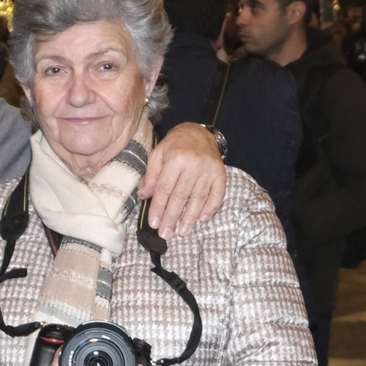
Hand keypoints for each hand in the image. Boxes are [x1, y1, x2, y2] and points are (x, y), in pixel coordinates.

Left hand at [139, 123, 226, 239]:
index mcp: (176, 159)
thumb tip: (144, 195)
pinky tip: (203, 219)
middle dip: (172, 217)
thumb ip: (151, 175)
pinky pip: (217, 194)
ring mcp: (209, 170)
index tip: (153, 223)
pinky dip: (211, 208)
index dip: (158, 207)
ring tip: (182, 232)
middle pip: (181, 196)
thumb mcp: (158, 154)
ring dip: (190, 217)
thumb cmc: (175, 145)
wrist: (199, 132)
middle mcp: (194, 165)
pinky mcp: (220, 174)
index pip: (165, 188)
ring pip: (198, 198)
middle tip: (165, 234)